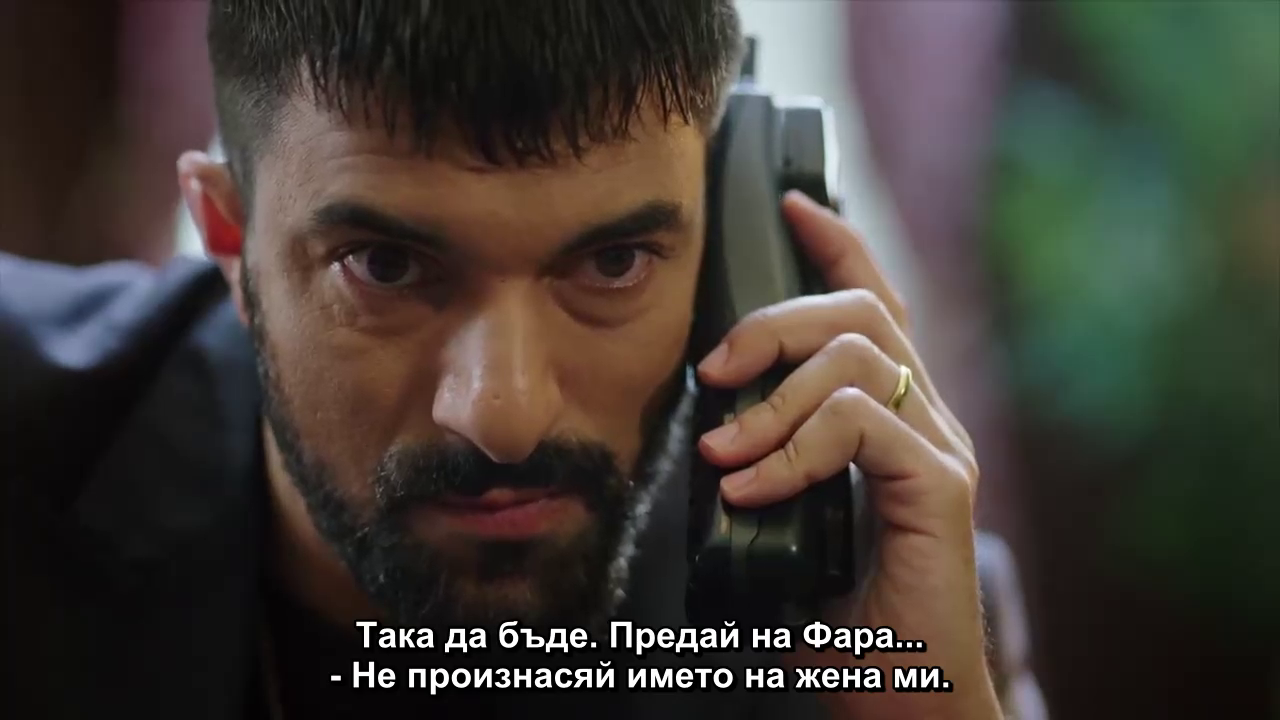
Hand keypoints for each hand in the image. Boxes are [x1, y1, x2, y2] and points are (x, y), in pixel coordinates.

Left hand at [696, 191, 1000, 719]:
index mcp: (891, 417)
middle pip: (860, 309)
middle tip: (714, 371)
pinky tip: (754, 492)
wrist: (900, 697)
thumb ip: (766, 462)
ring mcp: (938, 449)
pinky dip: (793, 451)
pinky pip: (858, 424)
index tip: (792, 204)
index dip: (838, 245)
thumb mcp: (786, 520)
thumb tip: (704, 429)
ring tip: (727, 453)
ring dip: (772, 397)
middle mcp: (925, 419)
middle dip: (772, 320)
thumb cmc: (840, 616)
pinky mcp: (939, 488)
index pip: (875, 304)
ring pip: (858, 352)